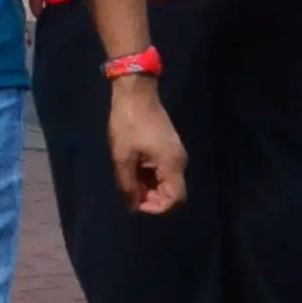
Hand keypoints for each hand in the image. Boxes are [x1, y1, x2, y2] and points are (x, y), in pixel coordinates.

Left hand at [104, 73, 187, 217]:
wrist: (136, 95)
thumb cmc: (129, 125)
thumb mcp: (123, 158)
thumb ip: (128, 185)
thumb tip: (132, 207)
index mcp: (171, 165)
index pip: (174, 199)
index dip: (156, 207)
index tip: (136, 202)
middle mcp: (179, 162)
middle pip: (171, 192)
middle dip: (150, 197)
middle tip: (128, 190)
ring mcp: (175, 154)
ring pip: (166, 181)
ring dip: (148, 186)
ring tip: (128, 178)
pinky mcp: (169, 148)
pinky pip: (163, 170)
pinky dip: (149, 176)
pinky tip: (133, 168)